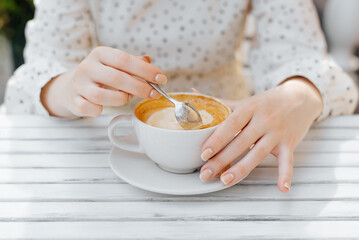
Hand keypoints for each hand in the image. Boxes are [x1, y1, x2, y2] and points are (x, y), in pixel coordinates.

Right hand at [41, 47, 165, 117]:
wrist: (72, 87)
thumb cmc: (101, 75)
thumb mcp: (115, 64)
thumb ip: (133, 62)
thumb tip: (149, 61)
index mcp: (100, 54)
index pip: (125, 59)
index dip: (145, 70)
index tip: (161, 78)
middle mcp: (87, 67)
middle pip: (117, 78)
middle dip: (140, 88)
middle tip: (155, 94)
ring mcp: (79, 85)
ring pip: (104, 96)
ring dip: (121, 99)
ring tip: (126, 97)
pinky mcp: (74, 101)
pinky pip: (92, 109)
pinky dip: (102, 110)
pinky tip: (104, 106)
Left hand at [199, 78, 322, 191]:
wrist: (300, 97)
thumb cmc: (267, 102)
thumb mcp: (245, 101)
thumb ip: (221, 102)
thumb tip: (194, 92)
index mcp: (250, 107)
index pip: (231, 123)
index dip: (217, 138)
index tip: (203, 152)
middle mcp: (264, 119)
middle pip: (240, 142)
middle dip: (221, 159)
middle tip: (205, 173)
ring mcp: (277, 132)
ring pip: (258, 153)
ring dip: (241, 169)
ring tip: (225, 181)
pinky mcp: (289, 143)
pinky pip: (288, 161)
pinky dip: (286, 174)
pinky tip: (282, 188)